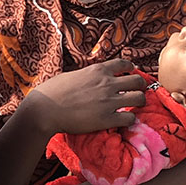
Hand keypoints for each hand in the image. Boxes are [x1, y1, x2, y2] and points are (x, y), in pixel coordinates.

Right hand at [24, 59, 145, 135]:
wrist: (44, 109)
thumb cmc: (52, 91)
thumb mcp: (73, 74)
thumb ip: (87, 75)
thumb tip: (90, 79)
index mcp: (98, 70)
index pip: (124, 63)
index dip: (131, 69)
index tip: (131, 74)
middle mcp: (107, 83)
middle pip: (138, 80)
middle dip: (140, 86)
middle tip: (137, 93)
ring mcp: (108, 101)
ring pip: (140, 98)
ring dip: (139, 103)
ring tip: (134, 108)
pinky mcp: (106, 119)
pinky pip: (130, 118)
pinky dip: (130, 120)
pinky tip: (123, 121)